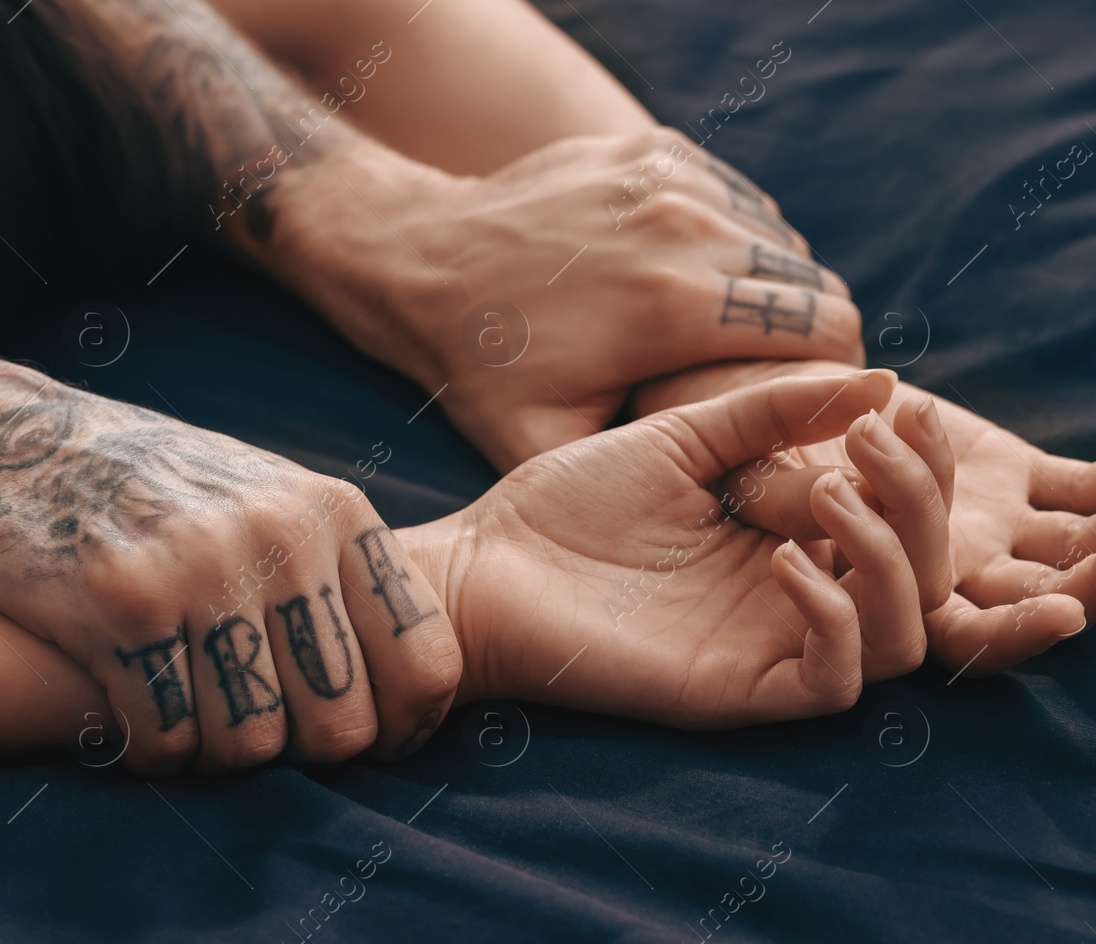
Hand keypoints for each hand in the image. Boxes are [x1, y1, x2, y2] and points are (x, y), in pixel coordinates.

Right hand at [0, 368, 461, 773]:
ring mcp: (199, 570)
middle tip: (252, 729)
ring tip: (183, 709)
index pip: (428, 663)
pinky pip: (168, 741)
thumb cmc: (153, 492)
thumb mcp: (267, 501)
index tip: (368, 742)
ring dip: (213, 753)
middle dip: (297, 753)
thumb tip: (413, 701)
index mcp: (334, 513)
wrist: (4, 440)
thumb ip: (336, 580)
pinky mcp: (119, 607)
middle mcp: (280, 538)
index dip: (404, 729)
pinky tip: (130, 711)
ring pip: (251, 747)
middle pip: (340, 729)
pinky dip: (151, 750)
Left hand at [290, 132, 863, 470]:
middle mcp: (690, 228)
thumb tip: (745, 488)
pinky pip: (737, 199)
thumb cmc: (484, 368)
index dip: (830, 378)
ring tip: (726, 334)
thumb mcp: (549, 443)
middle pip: (817, 284)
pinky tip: (688, 279)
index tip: (803, 409)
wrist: (420, 261)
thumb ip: (646, 465)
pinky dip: (732, 239)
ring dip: (771, 288)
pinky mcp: (657, 148)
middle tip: (767, 379)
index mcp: (678, 306)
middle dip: (807, 336)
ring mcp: (675, 178)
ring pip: (782, 238)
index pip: (829, 335)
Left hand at [400, 372, 945, 725]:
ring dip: (892, 558)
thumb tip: (887, 383)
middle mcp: (794, 599)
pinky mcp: (732, 691)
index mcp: (791, 538)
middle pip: (927, 577)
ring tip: (830, 495)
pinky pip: (833, 682)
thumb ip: (776, 414)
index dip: (926, 467)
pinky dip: (835, 619)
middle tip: (868, 444)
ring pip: (901, 636)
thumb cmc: (567, 505)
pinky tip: (785, 561)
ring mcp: (766, 648)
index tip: (902, 407)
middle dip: (922, 504)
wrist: (480, 567)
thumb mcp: (683, 439)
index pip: (909, 520)